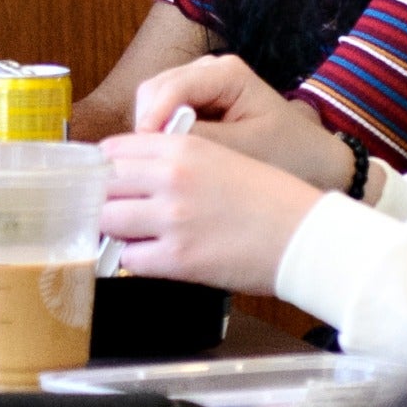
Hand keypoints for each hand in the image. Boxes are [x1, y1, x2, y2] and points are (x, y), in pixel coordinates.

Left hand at [97, 130, 323, 291]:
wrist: (303, 235)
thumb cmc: (269, 197)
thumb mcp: (221, 157)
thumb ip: (174, 159)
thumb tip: (129, 174)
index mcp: (182, 147)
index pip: (114, 151)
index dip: (106, 168)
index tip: (108, 181)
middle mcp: (171, 178)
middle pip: (103, 184)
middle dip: (104, 198)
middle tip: (116, 210)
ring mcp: (172, 219)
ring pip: (107, 220)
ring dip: (116, 230)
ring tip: (135, 234)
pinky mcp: (177, 258)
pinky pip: (128, 258)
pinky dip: (135, 259)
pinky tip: (155, 255)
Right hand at [126, 55, 351, 185]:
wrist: (313, 159)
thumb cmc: (288, 154)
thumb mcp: (246, 150)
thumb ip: (201, 140)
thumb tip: (156, 141)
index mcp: (226, 72)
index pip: (171, 87)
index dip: (152, 119)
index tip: (144, 153)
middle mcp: (208, 69)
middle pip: (154, 90)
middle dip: (147, 124)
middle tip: (149, 165)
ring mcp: (199, 84)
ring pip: (152, 101)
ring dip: (151, 131)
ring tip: (159, 165)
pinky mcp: (195, 102)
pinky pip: (162, 114)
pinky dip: (159, 134)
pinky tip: (168, 160)